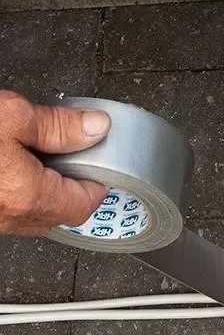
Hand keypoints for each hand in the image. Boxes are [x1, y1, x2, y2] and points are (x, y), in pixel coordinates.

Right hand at [0, 91, 109, 235]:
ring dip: (45, 193)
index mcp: (29, 196)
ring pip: (34, 215)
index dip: (97, 186)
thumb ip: (58, 125)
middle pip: (61, 213)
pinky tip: (14, 168)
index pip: (84, 205)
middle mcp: (11, 217)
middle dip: (72, 190)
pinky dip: (20, 193)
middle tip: (76, 165)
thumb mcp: (11, 117)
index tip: (101, 170)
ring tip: (44, 163)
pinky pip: (11, 210)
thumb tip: (96, 126)